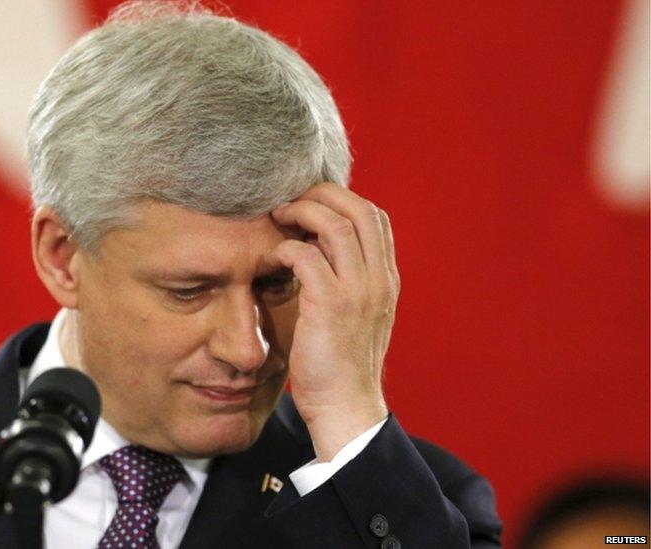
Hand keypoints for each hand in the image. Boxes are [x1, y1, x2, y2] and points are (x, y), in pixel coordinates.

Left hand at [267, 182, 398, 460]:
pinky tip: (273, 257)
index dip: (342, 199)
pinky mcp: (330, 306)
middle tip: (290, 198)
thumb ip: (347, 281)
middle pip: (359, 209)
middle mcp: (378, 280)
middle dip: (322, 194)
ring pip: (335, 225)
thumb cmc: (339, 363)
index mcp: (386, 280)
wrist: (345, 408)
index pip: (375, 217)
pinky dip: (286, 248)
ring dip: (302, 212)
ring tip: (277, 216)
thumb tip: (317, 250)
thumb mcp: (355, 315)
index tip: (312, 202)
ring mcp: (358, 292)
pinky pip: (307, 257)